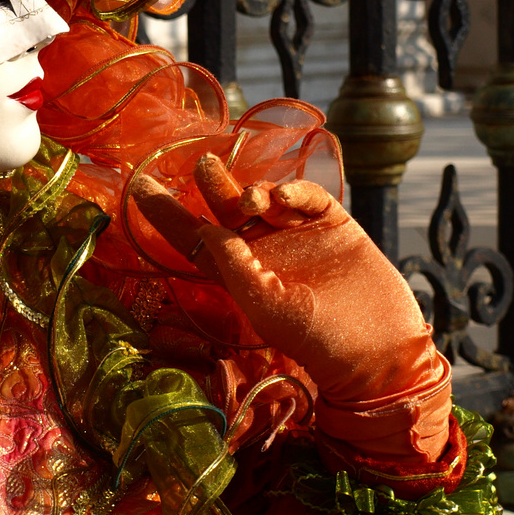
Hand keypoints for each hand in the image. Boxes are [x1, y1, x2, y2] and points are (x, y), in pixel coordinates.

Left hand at [130, 154, 447, 456]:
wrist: (376, 351)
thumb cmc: (313, 339)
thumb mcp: (263, 306)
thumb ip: (234, 266)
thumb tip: (206, 227)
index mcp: (238, 271)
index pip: (192, 236)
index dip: (165, 212)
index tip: (138, 183)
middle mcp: (263, 248)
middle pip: (225, 207)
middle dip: (211, 183)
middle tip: (201, 163)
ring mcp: (297, 233)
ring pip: (264, 196)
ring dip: (252, 190)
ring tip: (250, 199)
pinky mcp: (332, 223)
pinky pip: (306, 195)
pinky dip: (292, 190)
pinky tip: (283, 198)